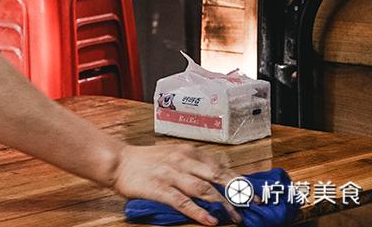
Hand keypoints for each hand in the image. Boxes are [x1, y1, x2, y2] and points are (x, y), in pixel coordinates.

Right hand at [110, 144, 242, 225]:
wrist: (118, 161)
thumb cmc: (146, 161)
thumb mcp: (173, 155)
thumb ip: (193, 165)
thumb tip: (218, 180)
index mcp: (187, 152)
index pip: (220, 166)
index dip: (238, 180)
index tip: (253, 193)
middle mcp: (182, 160)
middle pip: (216, 176)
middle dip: (237, 192)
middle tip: (252, 205)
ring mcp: (171, 174)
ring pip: (203, 189)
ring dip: (222, 204)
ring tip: (235, 217)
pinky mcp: (159, 188)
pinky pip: (183, 201)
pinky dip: (198, 212)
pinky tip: (210, 220)